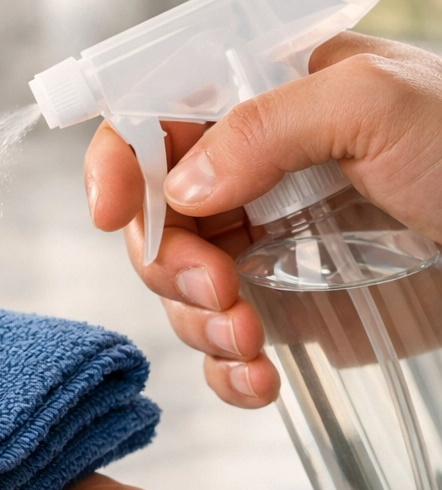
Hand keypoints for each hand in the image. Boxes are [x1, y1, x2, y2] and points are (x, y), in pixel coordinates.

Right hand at [84, 33, 441, 407]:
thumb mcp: (378, 106)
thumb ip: (267, 128)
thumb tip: (180, 189)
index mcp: (255, 106)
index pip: (150, 122)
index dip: (116, 164)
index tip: (110, 212)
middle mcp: (245, 175)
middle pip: (153, 221)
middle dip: (168, 264)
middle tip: (220, 289)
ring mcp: (260, 245)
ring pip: (176, 291)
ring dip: (197, 324)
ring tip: (250, 340)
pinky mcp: (283, 307)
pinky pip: (221, 345)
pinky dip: (225, 372)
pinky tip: (257, 383)